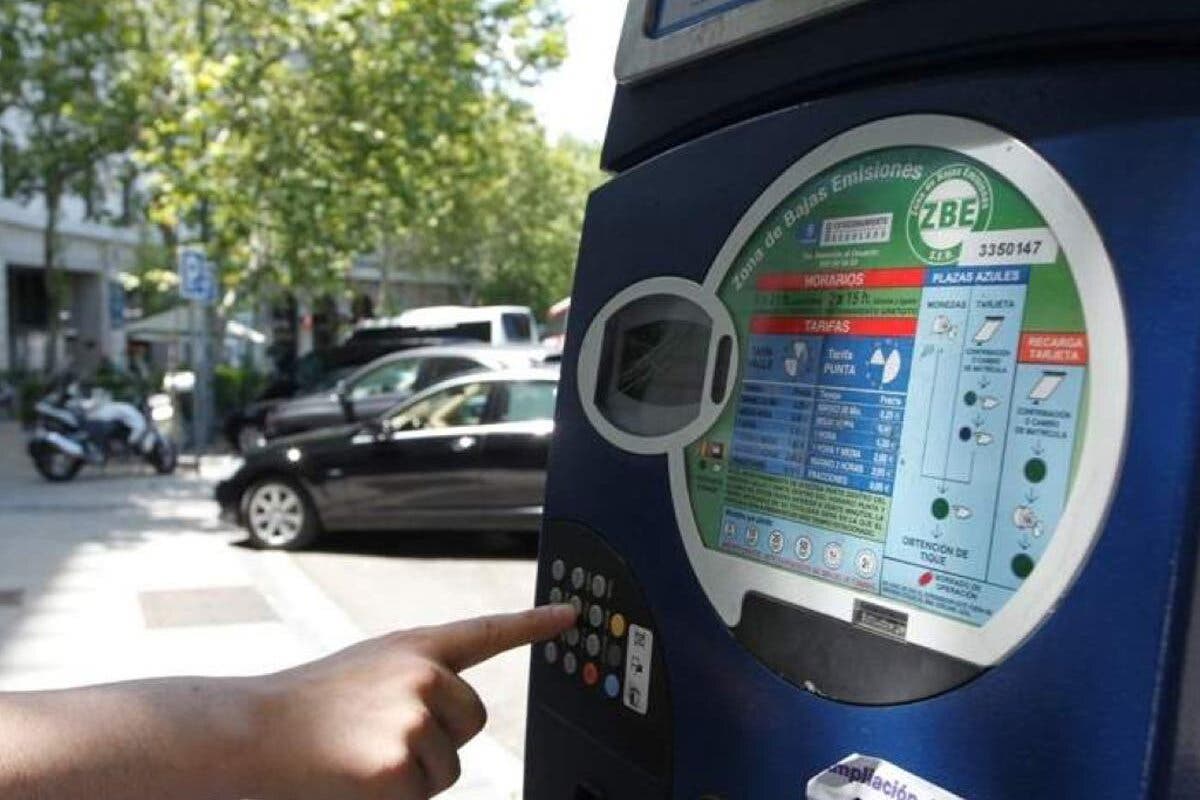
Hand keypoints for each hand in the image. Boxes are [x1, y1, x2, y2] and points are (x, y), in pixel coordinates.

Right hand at [251, 603, 575, 799]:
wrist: (250, 733)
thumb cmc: (304, 708)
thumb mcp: (368, 672)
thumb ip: (414, 680)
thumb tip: (450, 713)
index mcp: (414, 648)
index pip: (487, 631)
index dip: (535, 623)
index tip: (571, 616)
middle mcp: (424, 676)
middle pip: (471, 724)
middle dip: (437, 741)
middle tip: (376, 739)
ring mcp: (415, 719)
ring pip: (447, 767)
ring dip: (411, 774)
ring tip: (358, 756)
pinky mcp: (402, 766)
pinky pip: (423, 797)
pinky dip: (395, 799)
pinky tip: (356, 779)